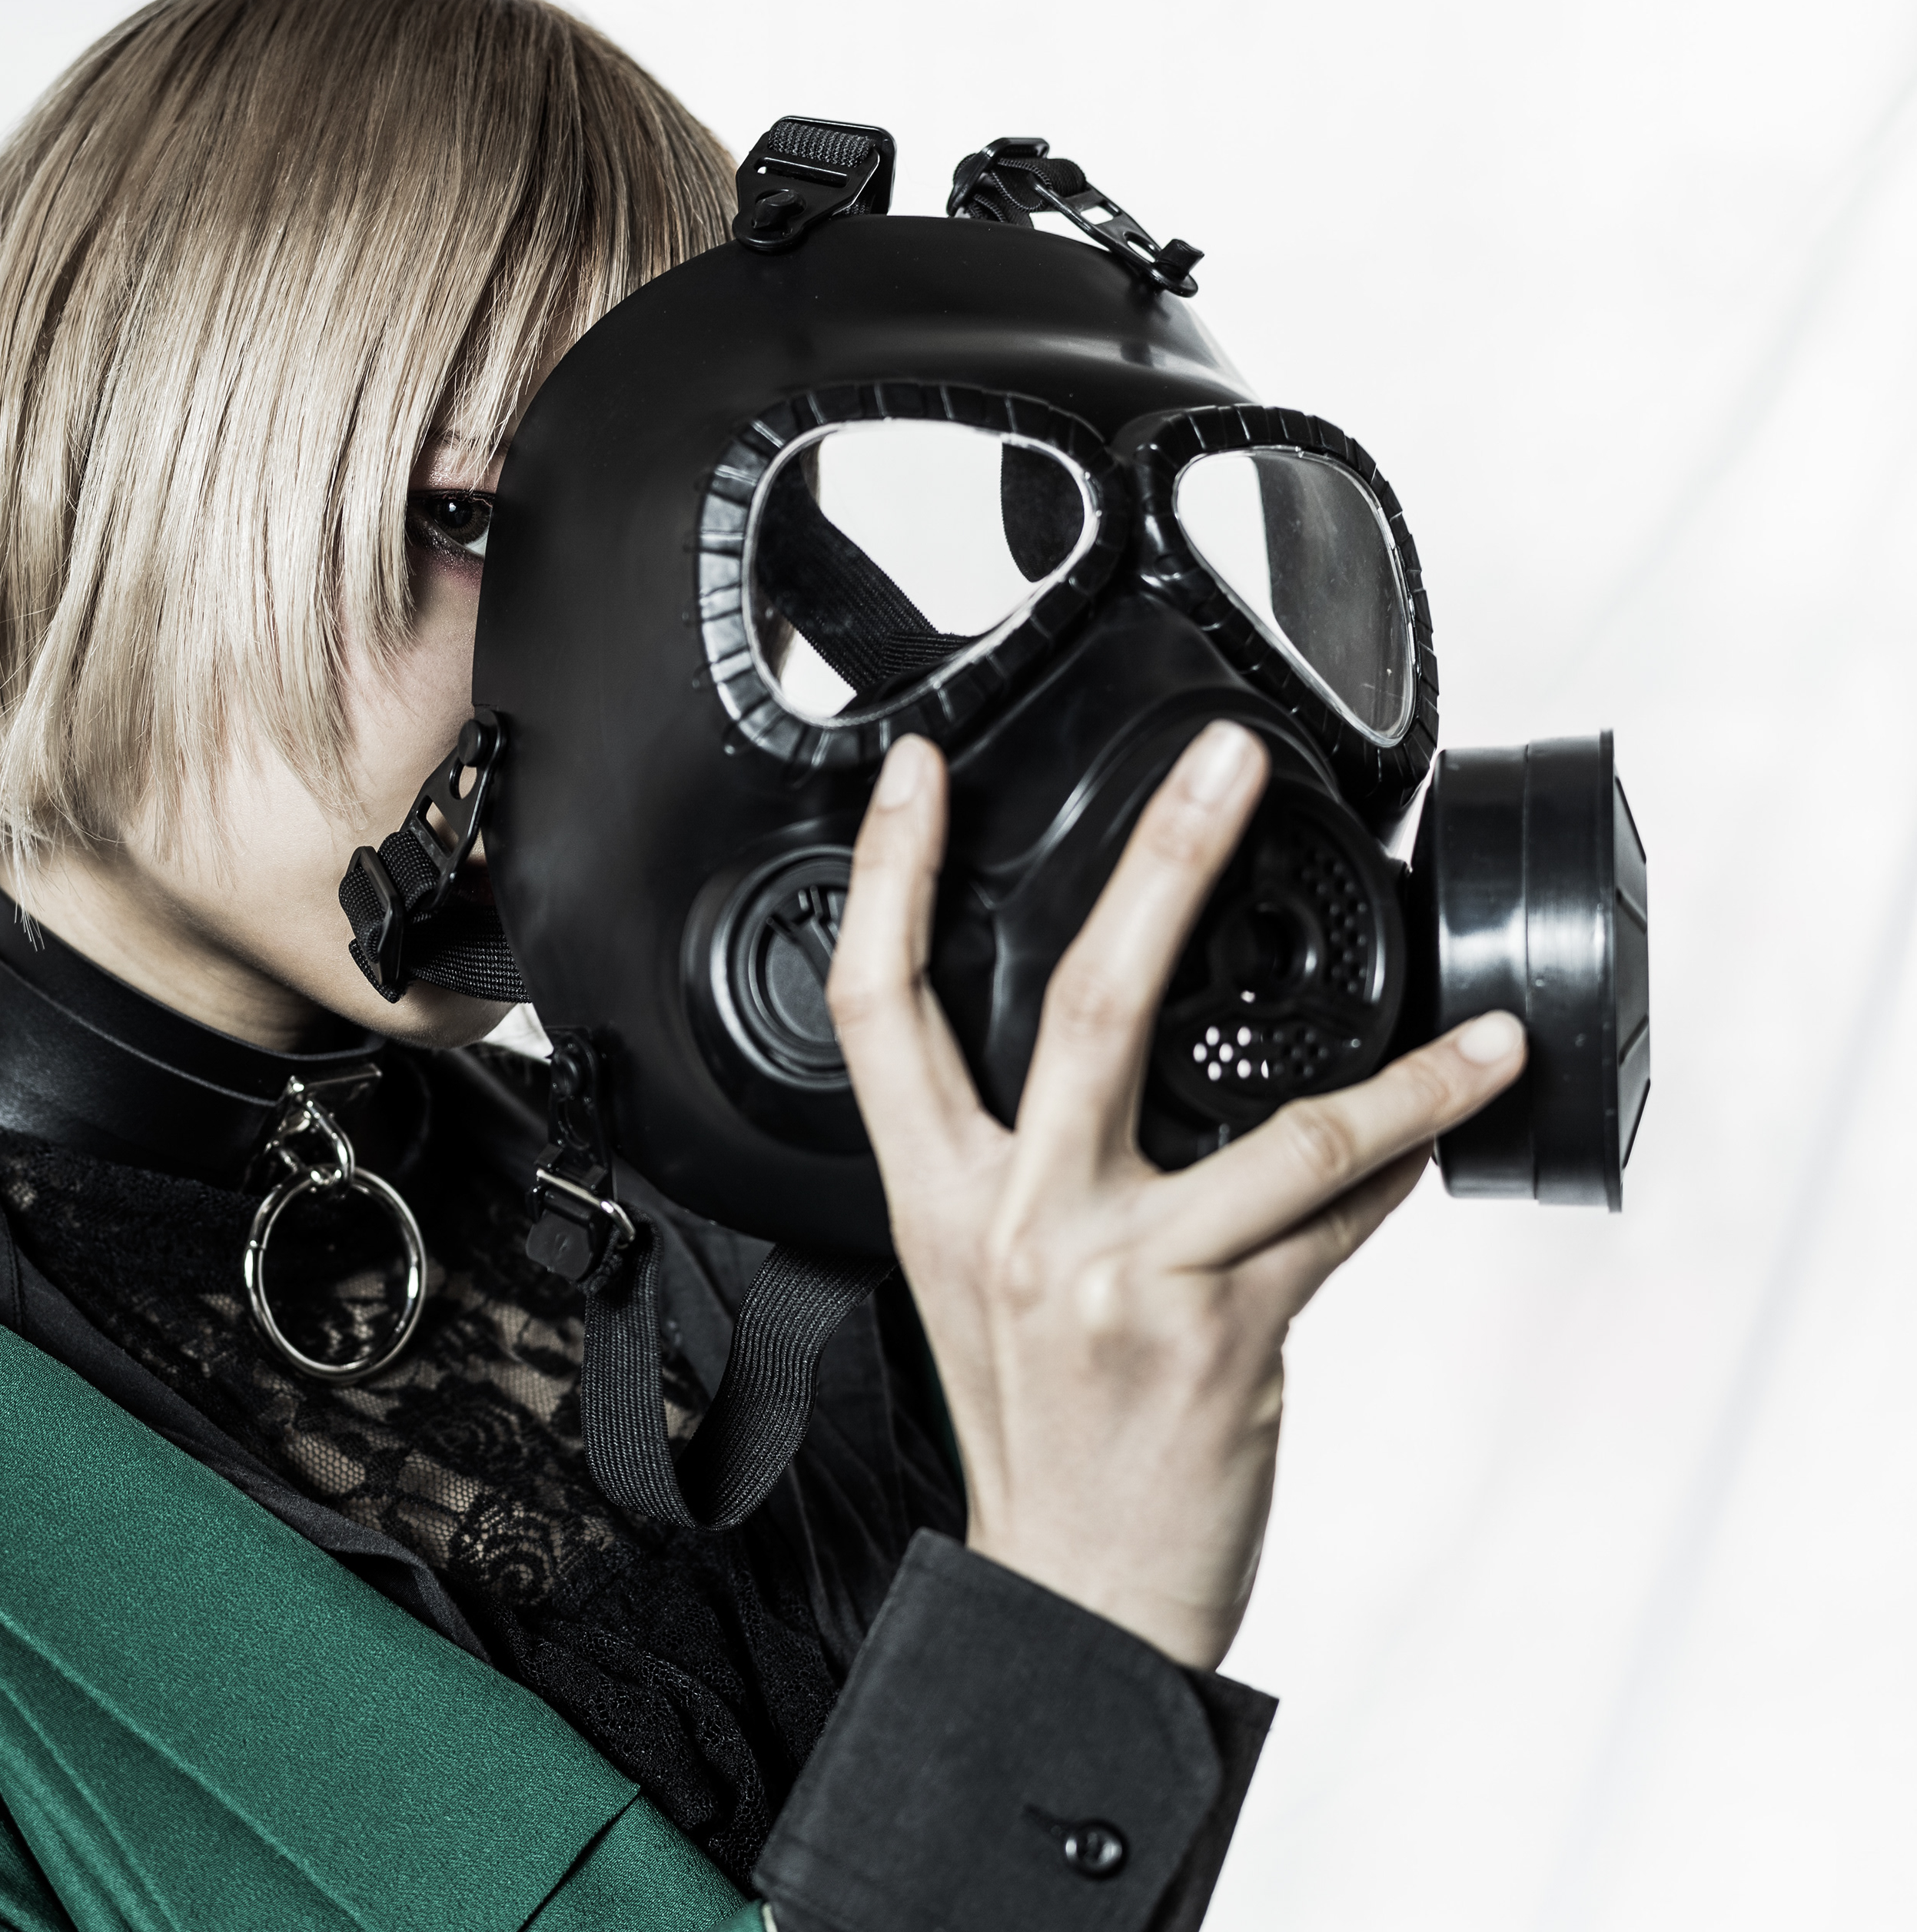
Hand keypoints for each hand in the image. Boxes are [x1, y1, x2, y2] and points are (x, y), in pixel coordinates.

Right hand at [826, 723, 1525, 1668]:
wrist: (1074, 1585)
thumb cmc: (1037, 1430)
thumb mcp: (978, 1274)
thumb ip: (1025, 1159)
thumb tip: (1132, 1037)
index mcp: (937, 1194)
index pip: (880, 1007)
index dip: (887, 876)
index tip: (915, 775)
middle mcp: (1016, 1220)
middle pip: (1084, 1002)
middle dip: (1161, 860)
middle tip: (1222, 765)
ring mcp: (1121, 1273)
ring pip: (1277, 1123)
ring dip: (1402, 1070)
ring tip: (1472, 1017)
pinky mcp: (1223, 1329)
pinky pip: (1338, 1216)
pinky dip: (1402, 1166)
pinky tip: (1448, 1123)